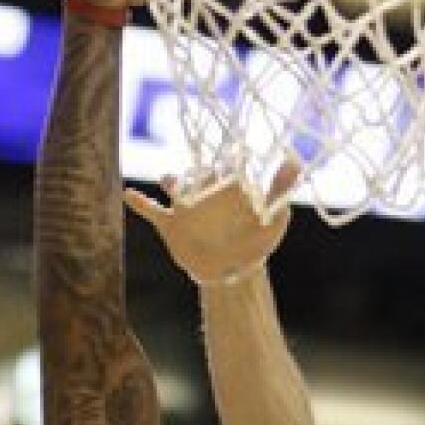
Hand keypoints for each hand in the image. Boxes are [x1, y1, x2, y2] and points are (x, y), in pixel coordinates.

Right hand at [124, 159, 296, 286]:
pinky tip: (129, 194)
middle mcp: (205, 190)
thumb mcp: (273, 216)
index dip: (231, 159)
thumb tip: (294, 161)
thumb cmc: (255, 241)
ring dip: (172, 180)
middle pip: (199, 173)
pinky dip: (140, 203)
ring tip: (171, 180)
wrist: (230, 270)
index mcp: (229, 185)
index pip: (228, 165)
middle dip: (200, 170)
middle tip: (205, 172)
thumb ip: (280, 188)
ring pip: (175, 186)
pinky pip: (151, 211)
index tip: (235, 155)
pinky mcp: (170, 224)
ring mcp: (186, 206)